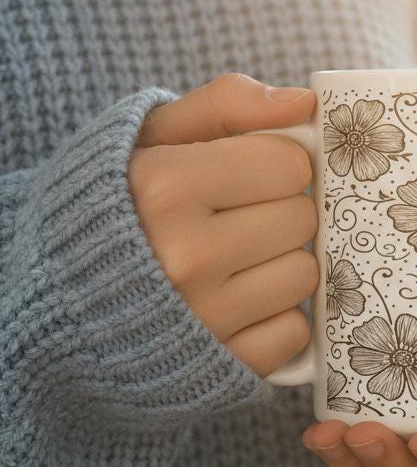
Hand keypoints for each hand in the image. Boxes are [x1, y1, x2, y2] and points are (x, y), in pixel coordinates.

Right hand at [129, 73, 318, 376]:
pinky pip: (295, 330)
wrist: (61, 302)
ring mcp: (207, 317)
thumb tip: (304, 102)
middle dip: (280, 211)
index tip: (246, 175)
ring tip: (234, 262)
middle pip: (302, 217)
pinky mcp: (226, 365)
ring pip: (305, 273)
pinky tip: (236, 304)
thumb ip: (227, 104)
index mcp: (166, 187)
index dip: (274, 164)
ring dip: (281, 264)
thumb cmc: (121, 205)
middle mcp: (186, 255)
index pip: (289, 163)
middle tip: (236, 220)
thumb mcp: (153, 136)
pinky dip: (275, 318)